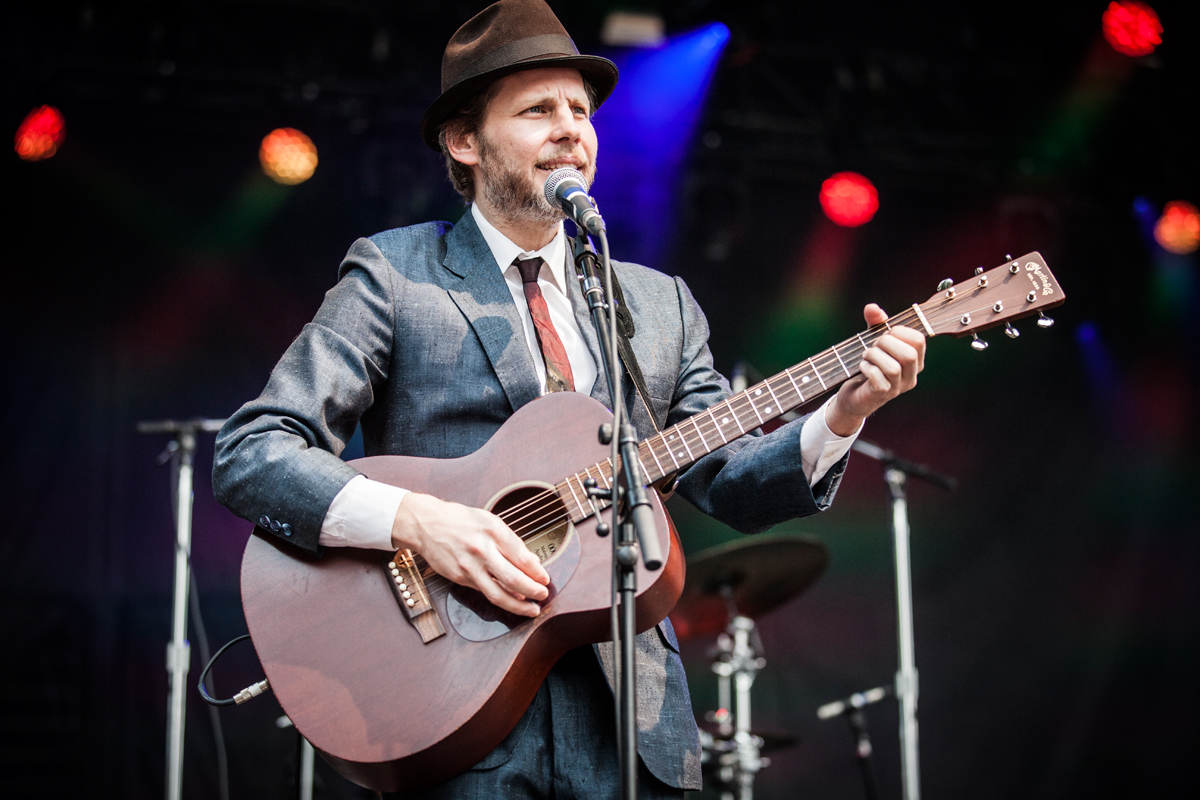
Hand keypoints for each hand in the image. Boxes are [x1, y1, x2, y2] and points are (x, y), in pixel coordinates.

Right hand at [391, 493, 549, 617]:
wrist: (426, 524)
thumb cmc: (459, 520)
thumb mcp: (489, 521)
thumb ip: (510, 541)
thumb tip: (530, 562)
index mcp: (493, 531)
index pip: (522, 557)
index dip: (537, 572)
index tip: (545, 578)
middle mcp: (482, 550)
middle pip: (513, 578)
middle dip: (533, 590)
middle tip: (543, 594)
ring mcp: (469, 566)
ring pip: (498, 593)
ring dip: (519, 605)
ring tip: (532, 608)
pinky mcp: (460, 578)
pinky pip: (484, 592)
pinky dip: (501, 598)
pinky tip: (511, 600)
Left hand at [825, 303, 925, 436]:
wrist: (854, 396)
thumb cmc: (869, 366)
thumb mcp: (874, 341)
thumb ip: (875, 323)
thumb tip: (872, 307)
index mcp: (915, 361)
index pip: (919, 340)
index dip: (899, 331)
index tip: (884, 334)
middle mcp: (910, 376)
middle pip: (909, 355)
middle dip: (886, 343)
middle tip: (873, 345)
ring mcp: (897, 388)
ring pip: (894, 368)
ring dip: (874, 356)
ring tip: (866, 356)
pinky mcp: (881, 395)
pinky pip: (879, 380)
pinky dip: (868, 369)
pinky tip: (862, 367)